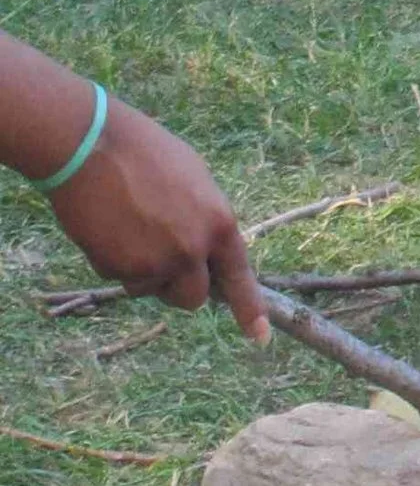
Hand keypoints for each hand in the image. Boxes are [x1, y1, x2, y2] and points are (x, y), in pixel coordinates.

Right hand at [49, 100, 267, 339]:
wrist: (93, 146)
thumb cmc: (145, 153)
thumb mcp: (194, 181)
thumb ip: (205, 220)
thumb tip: (205, 250)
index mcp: (218, 223)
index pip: (238, 276)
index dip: (249, 309)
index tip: (259, 338)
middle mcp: (192, 250)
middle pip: (192, 298)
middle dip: (179, 288)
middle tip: (163, 262)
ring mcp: (154, 264)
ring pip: (152, 289)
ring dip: (144, 273)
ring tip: (131, 225)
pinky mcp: (117, 270)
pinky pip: (121, 278)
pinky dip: (115, 261)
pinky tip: (109, 226)